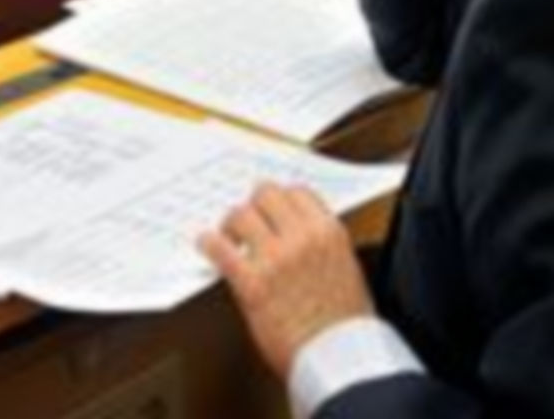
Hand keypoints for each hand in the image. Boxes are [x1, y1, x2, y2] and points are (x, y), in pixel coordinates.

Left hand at [198, 183, 373, 379]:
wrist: (340, 361)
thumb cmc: (345, 326)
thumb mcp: (346, 269)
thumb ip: (320, 244)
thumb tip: (294, 232)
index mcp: (329, 232)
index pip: (297, 191)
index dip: (280, 198)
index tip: (271, 206)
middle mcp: (303, 238)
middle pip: (265, 194)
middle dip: (254, 205)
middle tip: (246, 217)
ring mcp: (276, 258)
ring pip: (240, 214)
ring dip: (231, 223)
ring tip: (228, 234)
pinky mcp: (252, 284)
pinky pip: (220, 248)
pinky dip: (209, 243)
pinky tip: (207, 245)